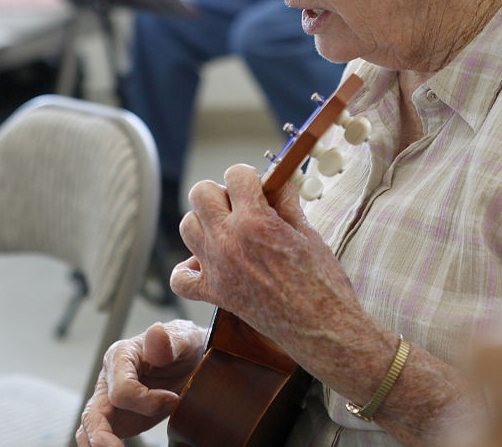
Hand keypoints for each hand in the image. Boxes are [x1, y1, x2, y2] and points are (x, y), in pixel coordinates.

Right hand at [76, 320, 204, 445]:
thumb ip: (169, 339)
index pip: (122, 389)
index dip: (147, 401)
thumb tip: (156, 332)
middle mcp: (110, 379)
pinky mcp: (117, 418)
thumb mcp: (183, 337)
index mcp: (121, 356)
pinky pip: (100, 434)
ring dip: (98, 445)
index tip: (173, 399)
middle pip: (94, 412)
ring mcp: (110, 401)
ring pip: (90, 427)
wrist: (193, 359)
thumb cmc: (184, 345)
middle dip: (102, 436)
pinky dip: (102, 446)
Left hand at [170, 163, 372, 376]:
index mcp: (255, 220)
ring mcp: (217, 268)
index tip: (260, 185)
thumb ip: (286, 204)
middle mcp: (228, 240)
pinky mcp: (215, 295)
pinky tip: (208, 263)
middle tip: (243, 205)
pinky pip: (179, 278)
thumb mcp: (308, 233)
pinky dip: (189, 268)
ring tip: (228, 230)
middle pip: (200, 193)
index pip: (235, 174)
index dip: (249, 176)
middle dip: (222, 192)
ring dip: (205, 222)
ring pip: (187, 226)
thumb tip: (279, 184)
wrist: (321, 327)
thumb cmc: (322, 281)